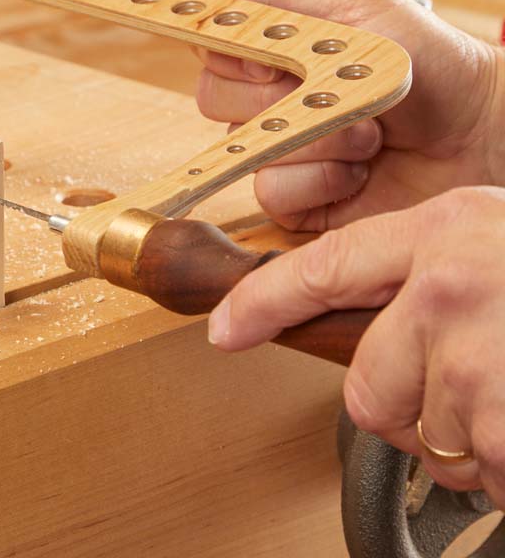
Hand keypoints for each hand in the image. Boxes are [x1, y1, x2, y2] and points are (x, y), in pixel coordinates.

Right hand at [185, 0, 504, 230]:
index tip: (274, 54)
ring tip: (369, 132)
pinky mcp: (297, 201)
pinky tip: (359, 170)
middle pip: (213, 98)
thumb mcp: (355, 7)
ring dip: (315, 138)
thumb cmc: (433, 63)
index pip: (212, 46)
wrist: (485, 136)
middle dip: (279, 95)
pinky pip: (271, 192)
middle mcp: (271, 101)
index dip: (234, 51)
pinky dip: (319, 179)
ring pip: (244, 146)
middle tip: (332, 87)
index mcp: (277, 52)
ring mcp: (281, 152)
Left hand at [207, 186, 504, 504]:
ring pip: (426, 435)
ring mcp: (482, 351)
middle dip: (408, 413)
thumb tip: (386, 341)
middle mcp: (447, 284)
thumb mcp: (502, 246)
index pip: (321, 266)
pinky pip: (479, 469)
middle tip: (472, 395)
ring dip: (472, 441)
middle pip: (367, 388)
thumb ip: (435, 277)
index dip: (263, 303)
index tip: (222, 329)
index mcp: (443, 230)